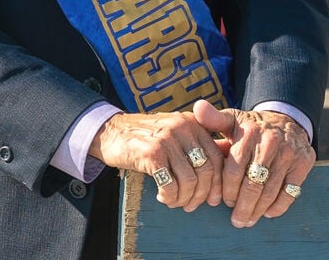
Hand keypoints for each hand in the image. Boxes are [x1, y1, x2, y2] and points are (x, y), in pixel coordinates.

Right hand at [89, 111, 223, 211]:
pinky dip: (169, 198)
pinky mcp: (152, 153)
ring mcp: (167, 139)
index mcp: (192, 122)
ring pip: (190, 181)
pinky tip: (161, 196)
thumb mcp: (174, 131)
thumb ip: (193, 145)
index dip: (218, 182)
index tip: (212, 198)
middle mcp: (182, 127)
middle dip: (201, 195)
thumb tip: (217, 179)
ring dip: (183, 199)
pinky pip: (170, 186)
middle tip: (191, 205)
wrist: (111, 131)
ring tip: (174, 201)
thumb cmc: (145, 137)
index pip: (217, 156)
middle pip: (207, 170)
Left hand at [193, 100, 313, 227]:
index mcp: (249, 133)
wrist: (285, 120)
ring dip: (258, 210)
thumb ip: (213, 119)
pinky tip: (268, 212)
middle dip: (243, 206)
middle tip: (237, 220)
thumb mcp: (232, 119)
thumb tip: (197, 108)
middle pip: (253, 184)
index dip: (228, 190)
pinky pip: (290, 191)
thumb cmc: (251, 127)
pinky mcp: (303, 162)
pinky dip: (279, 206)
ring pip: (270, 190)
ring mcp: (288, 153)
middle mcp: (270, 142)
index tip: (224, 201)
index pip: (235, 170)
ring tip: (249, 220)